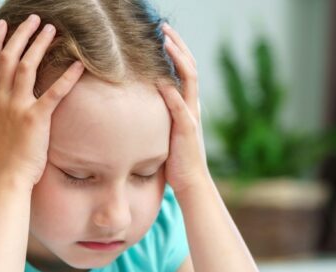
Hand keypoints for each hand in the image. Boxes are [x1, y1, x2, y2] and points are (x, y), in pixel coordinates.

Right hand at [0, 15, 84, 188]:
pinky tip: (77, 64)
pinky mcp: (36, 119)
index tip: (4, 25)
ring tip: (51, 29)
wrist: (5, 178)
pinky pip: (53, 93)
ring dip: (39, 45)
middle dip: (21, 35)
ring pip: (26, 67)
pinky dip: (66, 77)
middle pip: (8, 57)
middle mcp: (1, 99)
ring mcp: (17, 108)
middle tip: (34, 19)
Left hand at [158, 23, 211, 194]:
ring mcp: (191, 115)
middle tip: (164, 27)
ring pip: (189, 79)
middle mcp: (192, 105)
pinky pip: (180, 107)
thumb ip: (160, 115)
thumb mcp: (166, 131)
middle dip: (177, 45)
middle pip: (189, 66)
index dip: (176, 50)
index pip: (185, 69)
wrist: (190, 180)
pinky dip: (172, 92)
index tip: (164, 34)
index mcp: (188, 104)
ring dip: (177, 59)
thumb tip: (143, 105)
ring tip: (166, 42)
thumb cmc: (175, 159)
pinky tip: (162, 80)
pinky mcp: (186, 129)